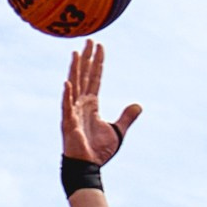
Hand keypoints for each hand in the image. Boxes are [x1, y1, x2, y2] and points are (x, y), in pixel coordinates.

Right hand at [61, 41, 140, 165]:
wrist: (88, 167)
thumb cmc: (98, 150)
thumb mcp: (118, 131)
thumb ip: (127, 117)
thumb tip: (139, 105)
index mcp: (91, 104)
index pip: (95, 78)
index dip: (97, 62)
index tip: (100, 45)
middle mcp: (81, 104)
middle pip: (84, 76)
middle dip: (86, 58)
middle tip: (88, 39)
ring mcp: (73, 112)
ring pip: (75, 85)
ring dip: (75, 69)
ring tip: (76, 53)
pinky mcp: (69, 123)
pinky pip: (67, 106)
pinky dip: (68, 95)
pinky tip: (68, 82)